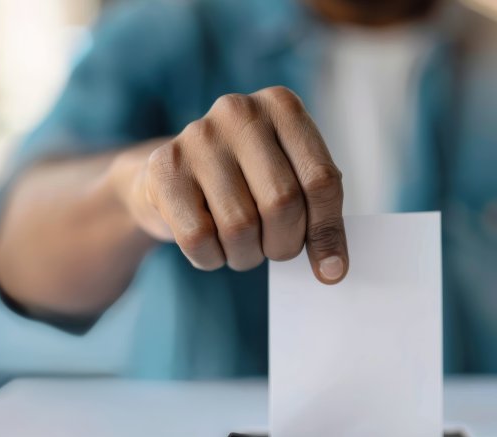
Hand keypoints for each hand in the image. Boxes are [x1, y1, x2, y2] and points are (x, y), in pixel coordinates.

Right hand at [120, 86, 347, 283]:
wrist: (176, 175)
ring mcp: (197, 136)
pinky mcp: (164, 169)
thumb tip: (332, 269)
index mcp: (282, 106)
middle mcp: (239, 111)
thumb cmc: (246, 180)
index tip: (331, 268)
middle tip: (276, 249)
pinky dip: (212, 258)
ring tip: (243, 246)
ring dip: (247, 255)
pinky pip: (199, 238)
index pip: (321, 179)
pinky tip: (212, 245)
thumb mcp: (291, 180)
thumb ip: (318, 214)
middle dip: (284, 244)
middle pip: (282, 202)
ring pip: (240, 226)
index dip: (327, 231)